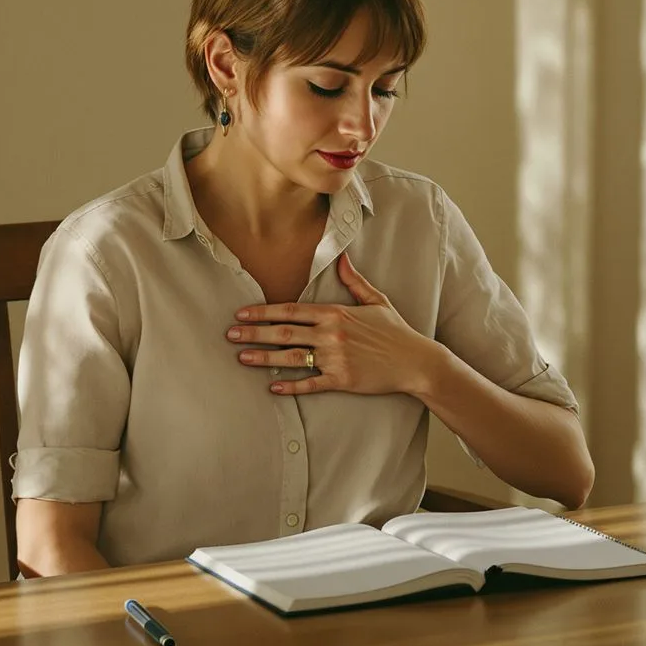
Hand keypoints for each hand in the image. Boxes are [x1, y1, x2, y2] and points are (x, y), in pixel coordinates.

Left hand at [226, 253, 439, 395]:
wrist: (416, 361)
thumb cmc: (395, 331)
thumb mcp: (376, 300)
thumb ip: (354, 281)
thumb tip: (342, 258)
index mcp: (336, 313)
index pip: (291, 310)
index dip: (264, 311)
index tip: (242, 312)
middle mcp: (332, 334)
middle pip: (284, 333)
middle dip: (254, 332)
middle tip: (230, 334)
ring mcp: (336, 358)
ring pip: (292, 357)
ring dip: (264, 358)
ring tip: (241, 357)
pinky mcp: (343, 380)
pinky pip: (311, 384)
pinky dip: (291, 386)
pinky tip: (272, 387)